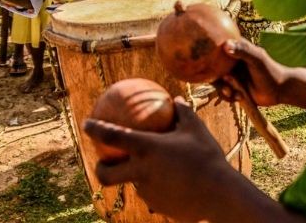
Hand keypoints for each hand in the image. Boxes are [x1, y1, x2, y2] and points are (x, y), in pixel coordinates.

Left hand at [83, 97, 232, 221]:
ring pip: (135, 183)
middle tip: (102, 163)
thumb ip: (183, 112)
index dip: (94, 128)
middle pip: (106, 175)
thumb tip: (176, 99)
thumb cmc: (208, 158)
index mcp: (147, 148)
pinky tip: (174, 185)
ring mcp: (147, 192)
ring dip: (140, 177)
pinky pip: (153, 194)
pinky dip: (158, 188)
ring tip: (158, 171)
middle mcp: (141, 171)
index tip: (86, 123)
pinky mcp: (157, 206)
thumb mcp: (197, 129)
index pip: (111, 136)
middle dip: (99, 169)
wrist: (220, 196)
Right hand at [215, 39, 283, 106]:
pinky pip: (224, 93)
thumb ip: (243, 51)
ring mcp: (233, 76)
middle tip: (226, 84)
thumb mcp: (257, 59)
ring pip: (218, 83)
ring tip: (233, 93)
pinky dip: (229, 97)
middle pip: (214, 68)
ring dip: (224, 89)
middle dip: (217, 79)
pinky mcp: (235, 88)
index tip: (209, 62)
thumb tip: (225, 45)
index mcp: (236, 51)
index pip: (217, 49)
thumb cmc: (271, 71)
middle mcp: (232, 63)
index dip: (210, 55)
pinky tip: (240, 97)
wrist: (280, 90)